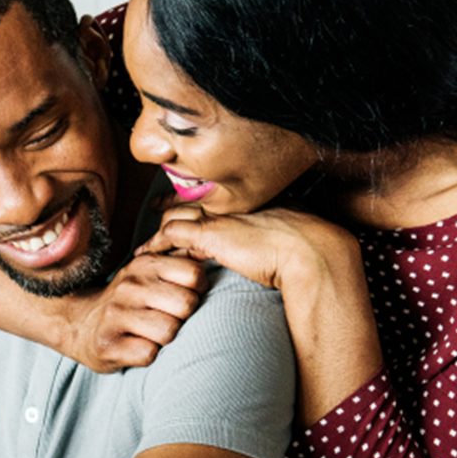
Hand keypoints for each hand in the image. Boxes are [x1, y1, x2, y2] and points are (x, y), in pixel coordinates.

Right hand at [61, 252, 206, 371]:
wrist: (80, 325)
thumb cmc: (128, 302)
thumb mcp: (147, 275)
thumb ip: (177, 266)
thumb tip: (216, 256)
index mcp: (144, 264)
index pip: (194, 274)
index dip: (197, 290)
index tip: (182, 298)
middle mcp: (129, 286)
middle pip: (186, 305)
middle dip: (183, 317)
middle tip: (167, 319)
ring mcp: (116, 316)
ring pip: (169, 332)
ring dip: (166, 339)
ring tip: (151, 334)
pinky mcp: (108, 345)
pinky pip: (149, 354)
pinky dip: (149, 356)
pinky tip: (137, 347)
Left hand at [142, 204, 355, 292]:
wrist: (311, 251)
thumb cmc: (305, 249)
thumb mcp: (280, 240)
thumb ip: (262, 240)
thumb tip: (258, 253)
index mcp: (247, 204)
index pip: (209, 202)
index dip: (190, 207)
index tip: (176, 208)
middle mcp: (229, 206)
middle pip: (186, 205)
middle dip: (167, 212)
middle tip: (152, 219)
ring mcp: (218, 218)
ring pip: (174, 218)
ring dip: (158, 233)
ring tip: (145, 247)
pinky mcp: (209, 234)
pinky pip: (171, 234)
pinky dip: (156, 245)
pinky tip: (145, 254)